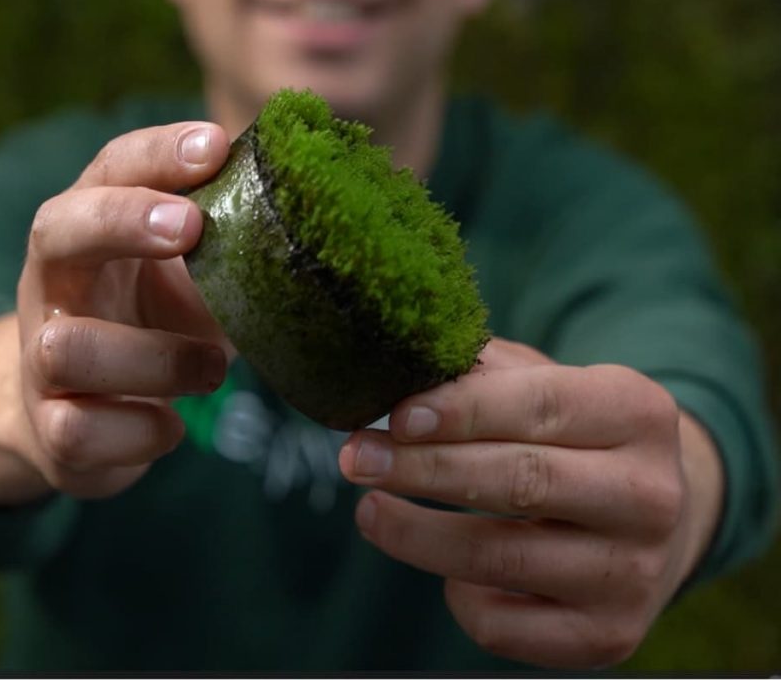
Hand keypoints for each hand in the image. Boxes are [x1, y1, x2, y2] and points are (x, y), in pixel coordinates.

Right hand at [0, 122, 231, 504]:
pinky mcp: (49, 430)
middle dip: (123, 221)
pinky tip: (171, 425)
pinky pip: (80, 430)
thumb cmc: (143, 332)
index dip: (156, 154)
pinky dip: (141, 430)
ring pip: (66, 347)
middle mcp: (50, 287)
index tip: (215, 144)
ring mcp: (38, 360)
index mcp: (88, 236)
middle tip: (192, 227)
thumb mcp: (181, 283)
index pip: (109, 171)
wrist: (73, 424)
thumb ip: (220, 248)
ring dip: (155, 357)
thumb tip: (306, 213)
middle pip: (56, 231)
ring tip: (214, 367)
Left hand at [339, 338, 723, 668]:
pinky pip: (503, 624)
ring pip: (499, 557)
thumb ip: (482, 375)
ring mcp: (634, 573)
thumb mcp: (549, 386)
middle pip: (520, 482)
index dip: (463, 411)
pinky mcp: (608, 635)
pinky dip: (458, 597)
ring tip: (369, 510)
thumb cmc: (574, 439)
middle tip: (356, 458)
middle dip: (423, 470)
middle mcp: (649, 496)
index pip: (541, 406)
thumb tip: (396, 375)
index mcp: (637, 413)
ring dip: (415, 535)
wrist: (653, 520)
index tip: (397, 417)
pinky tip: (445, 569)